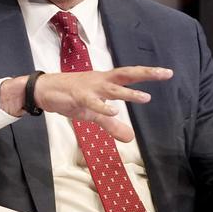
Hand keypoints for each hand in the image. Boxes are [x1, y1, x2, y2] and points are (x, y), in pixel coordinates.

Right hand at [1, 66, 172, 141]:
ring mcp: (90, 88)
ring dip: (128, 93)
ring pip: (112, 89)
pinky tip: (113, 111)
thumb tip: (130, 138)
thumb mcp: (95, 113)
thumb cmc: (71, 97)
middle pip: (127, 74)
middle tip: (166, 73)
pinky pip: (92, 102)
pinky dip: (102, 107)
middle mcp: (101, 81)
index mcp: (106, 82)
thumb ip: (113, 125)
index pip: (130, 76)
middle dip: (146, 74)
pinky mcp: (78, 97)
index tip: (167, 73)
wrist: (45, 90)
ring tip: (145, 98)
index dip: (148, 74)